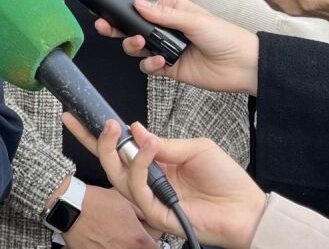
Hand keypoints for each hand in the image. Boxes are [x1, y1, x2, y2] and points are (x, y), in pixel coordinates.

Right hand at [61, 183, 161, 248]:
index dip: (151, 241)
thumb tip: (150, 220)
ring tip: (112, 236)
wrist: (70, 207)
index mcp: (138, 239)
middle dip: (136, 244)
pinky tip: (100, 240)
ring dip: (121, 246)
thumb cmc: (97, 202)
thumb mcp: (126, 202)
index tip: (146, 237)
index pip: (156, 248)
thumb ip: (143, 214)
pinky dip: (106, 247)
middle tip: (126, 234)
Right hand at [63, 115, 266, 248]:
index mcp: (156, 165)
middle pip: (111, 163)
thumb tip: (135, 128)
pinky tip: (148, 149)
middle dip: (98, 142)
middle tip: (100, 122)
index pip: (121, 149)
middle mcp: (149, 182)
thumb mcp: (194, 148)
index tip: (81, 115)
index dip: (100, 134)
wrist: (246, 208)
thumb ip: (164, 142)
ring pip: (118, 177)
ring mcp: (151, 198)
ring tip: (120, 130)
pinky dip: (139, 166)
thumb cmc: (226, 180)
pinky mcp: (157, 213)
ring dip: (117, 151)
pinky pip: (138, 189)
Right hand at [95, 0, 258, 95]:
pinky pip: (149, 67)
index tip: (110, 10)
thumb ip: (163, 14)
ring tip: (140, 44)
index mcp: (172, 11)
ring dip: (133, 46)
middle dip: (118, 28)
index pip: (142, 8)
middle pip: (133, 28)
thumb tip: (138, 3)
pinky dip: (149, 64)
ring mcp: (166, 49)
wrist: (243, 66)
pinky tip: (159, 62)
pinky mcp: (169, 68)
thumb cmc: (226, 36)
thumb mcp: (194, 19)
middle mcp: (166, 29)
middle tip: (106, 27)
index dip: (125, 9)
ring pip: (137, 48)